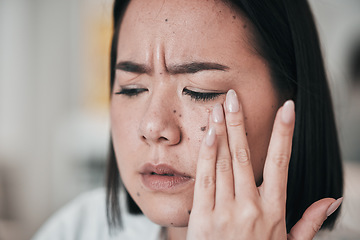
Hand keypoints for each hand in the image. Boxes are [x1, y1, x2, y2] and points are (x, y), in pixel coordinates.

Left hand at [187, 90, 341, 239]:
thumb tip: (330, 200)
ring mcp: (225, 211)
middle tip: (235, 96)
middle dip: (240, 122)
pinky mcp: (203, 216)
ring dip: (221, 132)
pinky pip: (205, 179)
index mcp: (274, 210)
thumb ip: (309, 222)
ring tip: (220, 108)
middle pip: (245, 155)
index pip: (281, 162)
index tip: (287, 109)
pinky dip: (207, 155)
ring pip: (224, 162)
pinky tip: (209, 135)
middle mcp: (251, 207)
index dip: (284, 133)